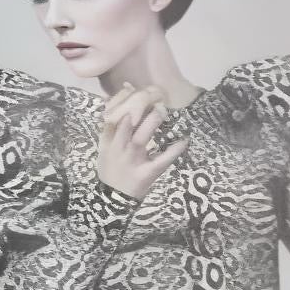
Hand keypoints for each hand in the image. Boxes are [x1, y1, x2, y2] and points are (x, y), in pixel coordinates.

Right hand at [95, 86, 183, 201]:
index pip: (112, 117)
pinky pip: (161, 160)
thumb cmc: (112, 169)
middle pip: (127, 125)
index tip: (134, 89)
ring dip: (152, 123)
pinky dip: (174, 150)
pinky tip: (183, 141)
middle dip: (139, 109)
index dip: (123, 102)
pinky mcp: (147, 173)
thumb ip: (113, 124)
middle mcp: (119, 150)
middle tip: (154, 98)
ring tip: (162, 111)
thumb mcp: (105, 148)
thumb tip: (126, 90)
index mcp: (108, 143)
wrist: (113, 200)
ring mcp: (133, 161)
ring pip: (140, 139)